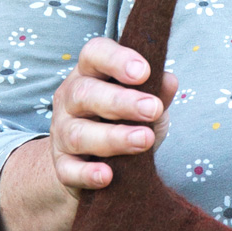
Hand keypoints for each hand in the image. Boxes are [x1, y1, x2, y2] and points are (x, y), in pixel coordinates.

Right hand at [48, 38, 178, 196]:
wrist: (94, 164)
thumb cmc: (125, 122)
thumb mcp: (145, 104)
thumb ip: (157, 92)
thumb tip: (169, 81)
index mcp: (90, 74)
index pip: (94, 54)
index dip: (117, 59)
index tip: (144, 72)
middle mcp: (70, 99)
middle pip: (85, 94)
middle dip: (121, 101)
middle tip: (153, 109)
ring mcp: (62, 133)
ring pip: (79, 134)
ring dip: (114, 137)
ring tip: (144, 140)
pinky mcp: (62, 166)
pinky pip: (69, 170)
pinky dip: (87, 174)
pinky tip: (107, 176)